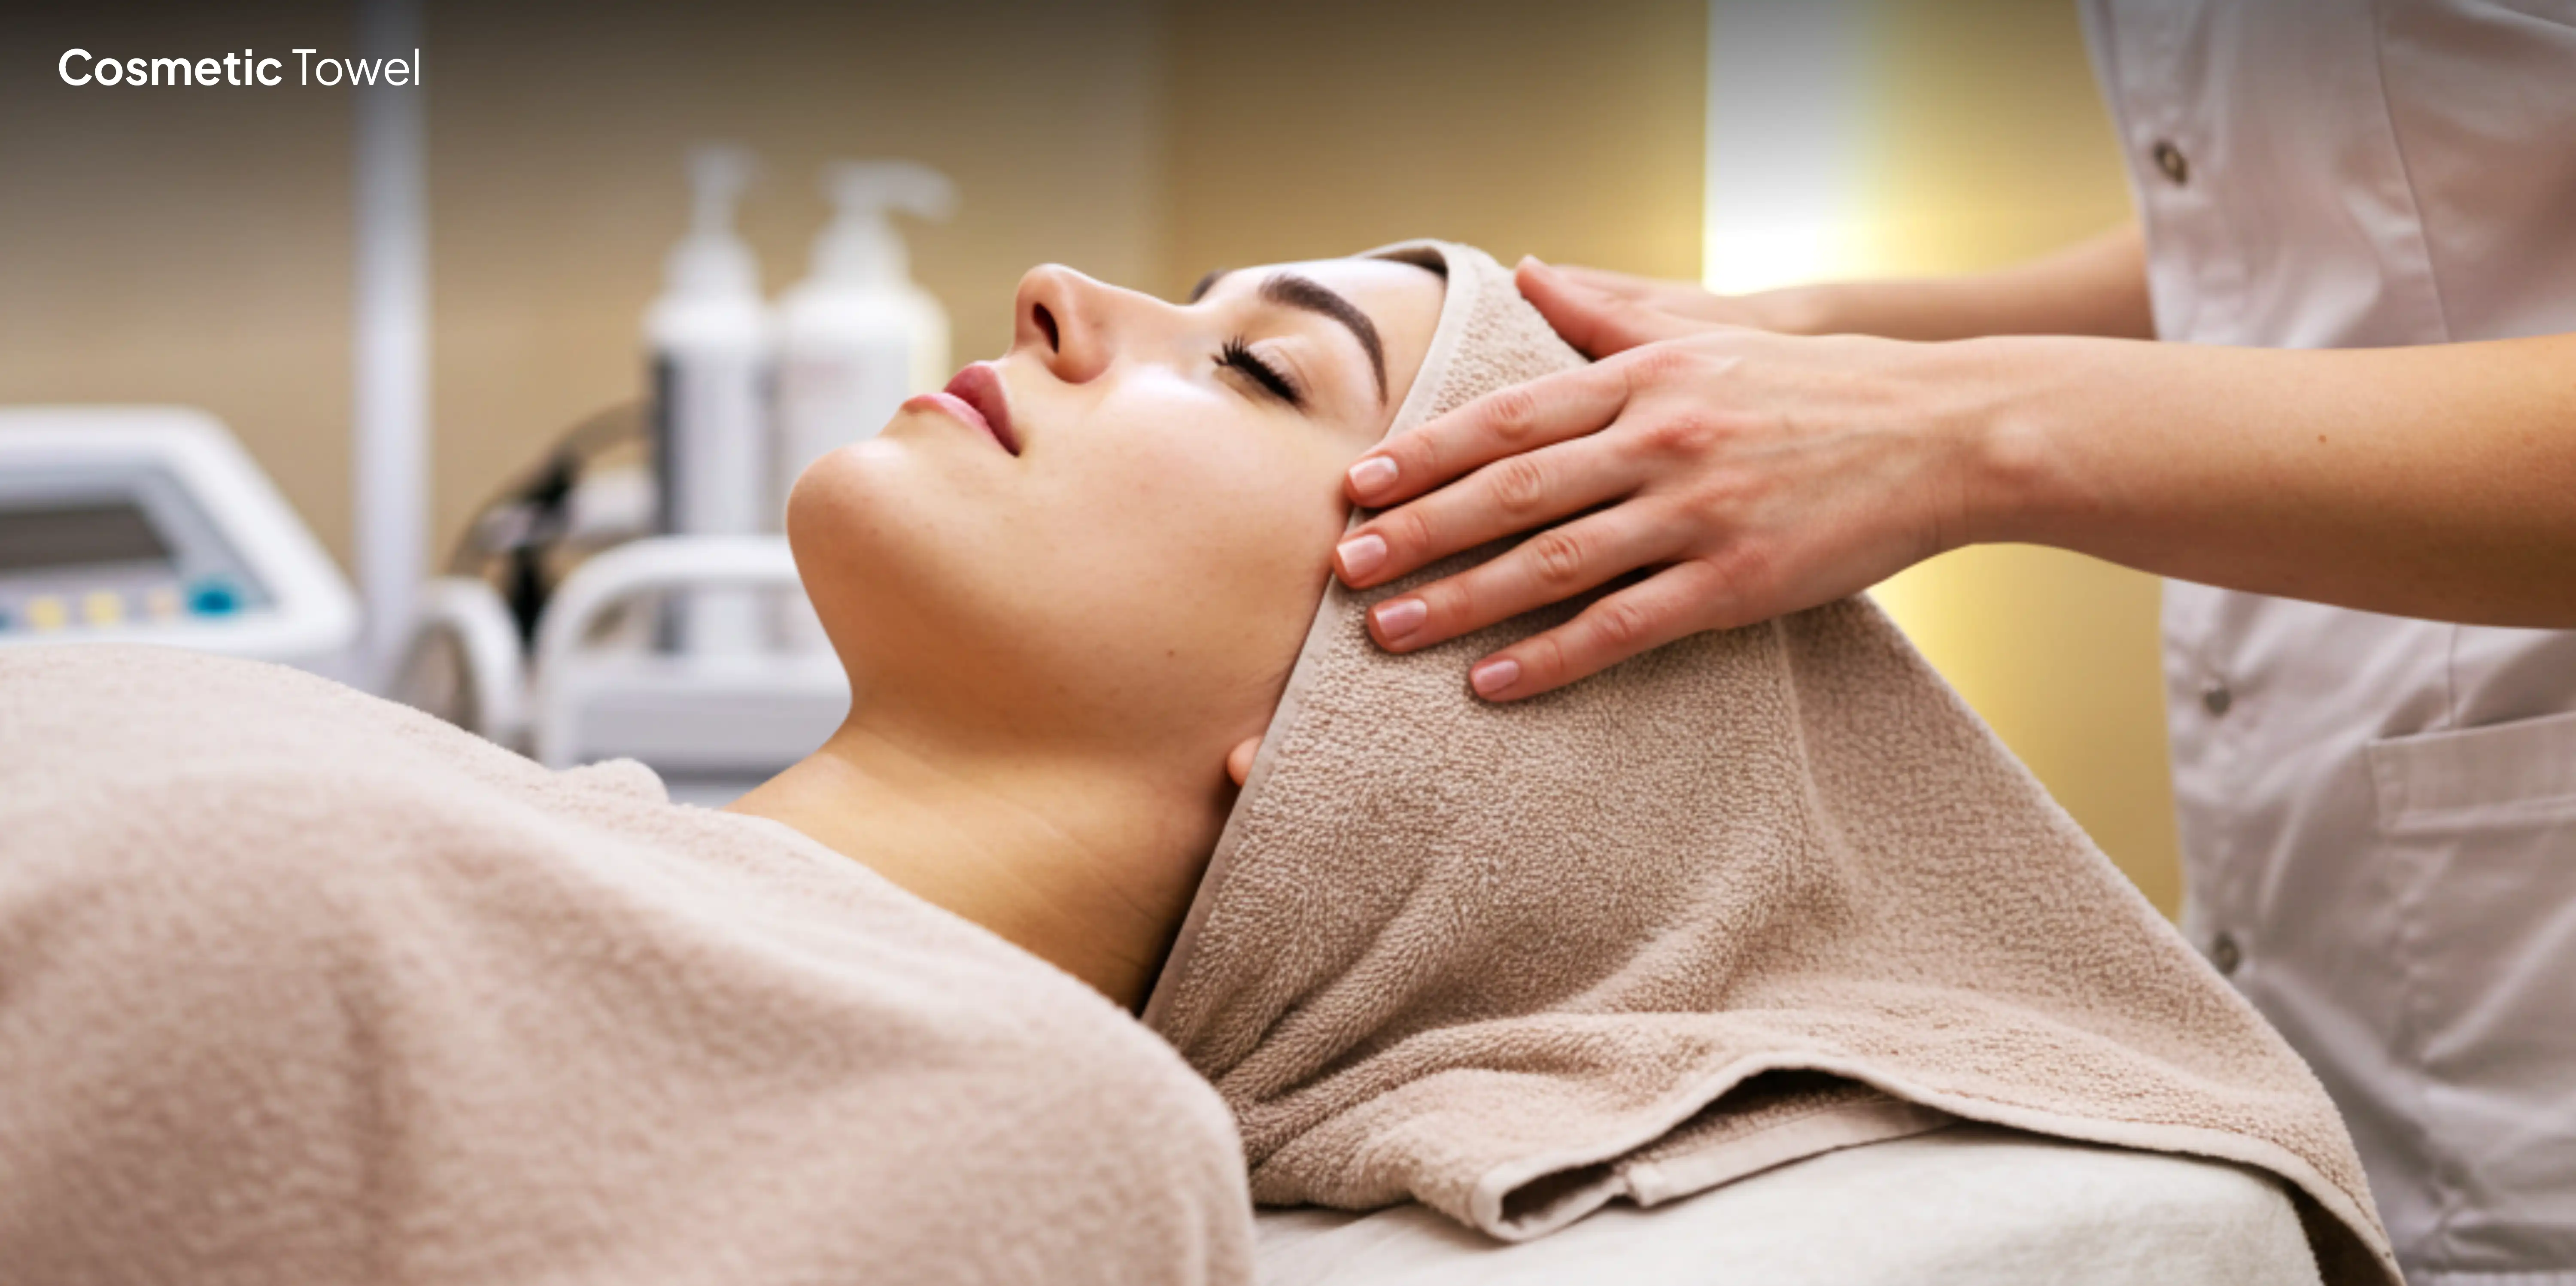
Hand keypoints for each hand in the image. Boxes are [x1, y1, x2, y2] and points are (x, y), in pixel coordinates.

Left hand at [1330, 259, 1997, 699]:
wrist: (1945, 431)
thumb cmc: (1818, 386)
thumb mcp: (1710, 334)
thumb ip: (1611, 315)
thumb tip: (1534, 273)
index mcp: (1646, 380)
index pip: (1508, 418)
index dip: (1426, 454)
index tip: (1360, 486)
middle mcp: (1659, 441)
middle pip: (1511, 491)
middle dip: (1418, 533)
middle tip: (1344, 569)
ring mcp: (1697, 513)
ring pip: (1552, 564)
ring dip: (1461, 602)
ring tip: (1390, 634)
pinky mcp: (1736, 580)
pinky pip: (1623, 626)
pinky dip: (1552, 656)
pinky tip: (1493, 682)